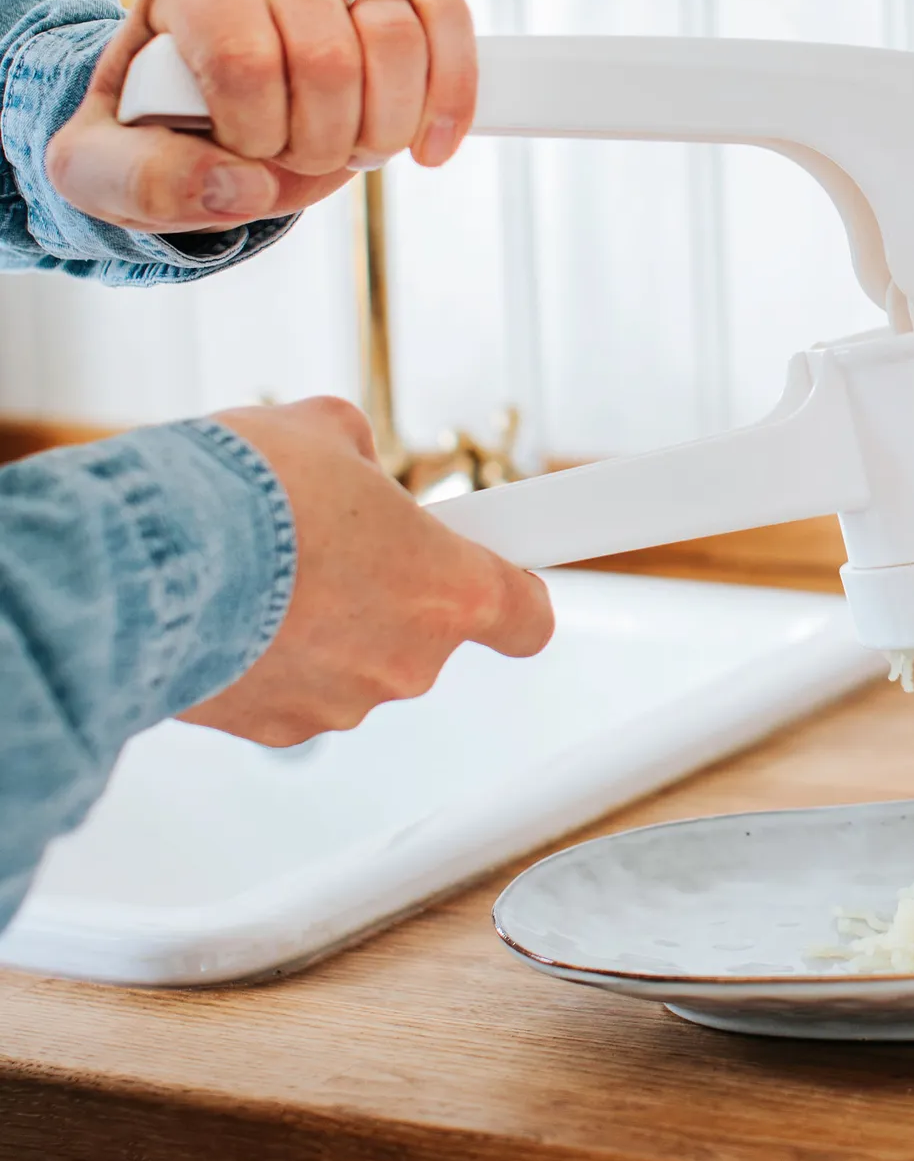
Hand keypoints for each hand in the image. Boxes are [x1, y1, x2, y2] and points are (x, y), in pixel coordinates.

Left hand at [45, 0, 478, 235]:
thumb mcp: (103, 167)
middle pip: (329, 59)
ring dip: (382, 128)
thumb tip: (240, 186)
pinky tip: (431, 145)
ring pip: (398, 40)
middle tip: (293, 157)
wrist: (192, 104)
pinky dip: (452, 92)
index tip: (237, 153)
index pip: (247, 61)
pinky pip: (447, 18)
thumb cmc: (147, 129)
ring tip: (348, 147)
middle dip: (320, 142)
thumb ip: (146, 180)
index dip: (255, 135)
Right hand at [181, 398, 553, 745]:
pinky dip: (266, 656)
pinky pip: (289, 688)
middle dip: (383, 589)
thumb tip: (349, 463)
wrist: (141, 561)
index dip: (511, 591)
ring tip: (263, 570)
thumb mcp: (322, 431)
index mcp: (448, 589)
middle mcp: (407, 660)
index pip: (524, 616)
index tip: (497, 571)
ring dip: (320, 623)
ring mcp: (341, 702)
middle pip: (421, 631)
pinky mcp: (273, 729)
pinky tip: (227, 612)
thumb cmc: (242, 493)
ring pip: (350, 660)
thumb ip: (358, 457)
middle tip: (331, 542)